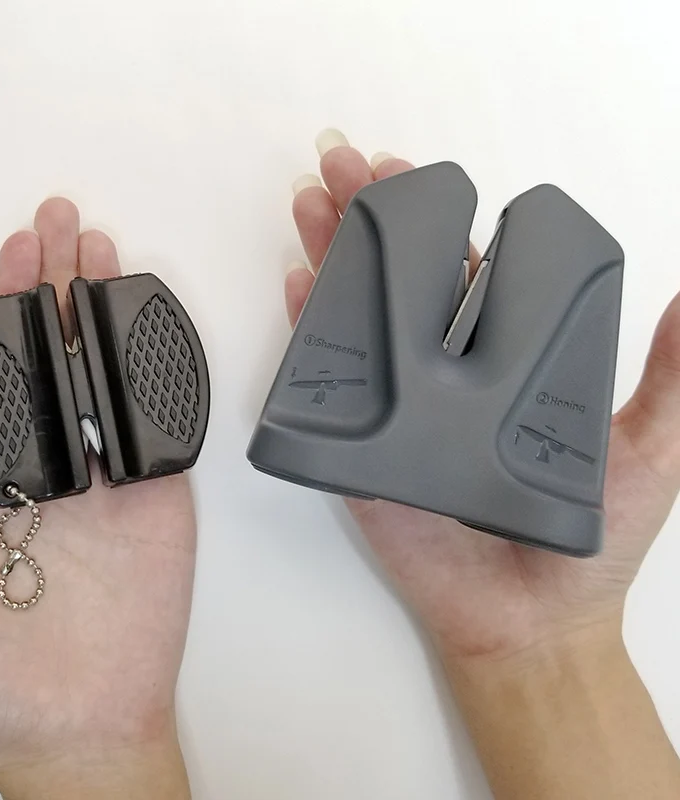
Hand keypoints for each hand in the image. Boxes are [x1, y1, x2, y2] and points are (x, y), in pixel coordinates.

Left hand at [0, 199, 193, 798]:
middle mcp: (56, 468)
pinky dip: (157, 373)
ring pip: (109, 379)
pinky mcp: (158, 497)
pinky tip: (147, 327)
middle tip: (59, 226)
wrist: (78, 729)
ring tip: (102, 257)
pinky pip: (159, 424)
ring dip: (106, 317)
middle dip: (55, 290)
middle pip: (58, 360)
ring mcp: (111, 479)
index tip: (8, 260)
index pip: (1, 377)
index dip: (2, 315)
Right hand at [287, 130, 679, 663]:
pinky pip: (328, 385)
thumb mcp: (649, 456)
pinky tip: (297, 287)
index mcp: (498, 363)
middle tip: (338, 162)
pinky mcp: (360, 450)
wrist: (527, 624)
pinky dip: (309, 334)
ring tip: (307, 203)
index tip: (404, 170)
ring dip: (329, 256)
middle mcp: (440, 376)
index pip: (460, 272)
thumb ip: (669, 384)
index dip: (432, 216)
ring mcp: (395, 409)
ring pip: (358, 318)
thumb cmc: (589, 545)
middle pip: (397, 279)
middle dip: (365, 217)